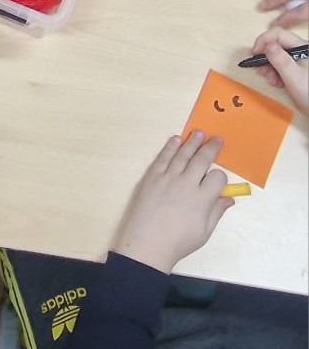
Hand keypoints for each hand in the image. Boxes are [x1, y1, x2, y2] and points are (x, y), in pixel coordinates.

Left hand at [112, 132, 232, 273]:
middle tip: (216, 138)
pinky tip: (175, 140)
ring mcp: (167, 179)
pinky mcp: (151, 178)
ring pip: (182, 155)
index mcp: (202, 199)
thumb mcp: (204, 231)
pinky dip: (169, 148)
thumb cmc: (178, 241)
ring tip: (199, 133)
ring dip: (191, 143)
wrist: (147, 243)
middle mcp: (186, 184)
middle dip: (210, 148)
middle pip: (201, 161)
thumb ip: (216, 211)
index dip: (220, 177)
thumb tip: (229, 198)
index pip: (218, 178)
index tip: (218, 180)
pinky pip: (162, 158)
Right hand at [249, 27, 308, 115]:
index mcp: (302, 47)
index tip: (254, 54)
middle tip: (260, 69)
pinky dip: (274, 73)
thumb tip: (267, 45)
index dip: (263, 41)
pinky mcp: (295, 69)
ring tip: (271, 79)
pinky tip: (277, 82)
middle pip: (275, 45)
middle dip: (264, 57)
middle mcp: (300, 51)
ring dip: (268, 67)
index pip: (277, 34)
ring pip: (275, 56)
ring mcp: (297, 60)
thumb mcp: (293, 77)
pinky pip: (279, 65)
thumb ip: (281, 60)